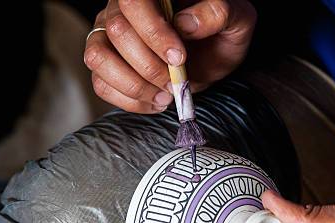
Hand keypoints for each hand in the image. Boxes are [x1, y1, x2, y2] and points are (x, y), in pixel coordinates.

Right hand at [84, 0, 256, 112]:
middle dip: (150, 66)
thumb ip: (219, 12)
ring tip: (165, 95)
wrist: (212, 58)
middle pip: (116, 31)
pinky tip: (155, 101)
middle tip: (176, 82)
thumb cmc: (221, 34)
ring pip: (98, 57)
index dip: (153, 32)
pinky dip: (129, 101)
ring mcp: (107, 36)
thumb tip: (186, 24)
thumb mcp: (236, 20)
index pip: (134, 2)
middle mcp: (121, 8)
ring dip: (135, 85)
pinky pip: (100, 84)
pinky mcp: (105, 65)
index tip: (179, 57)